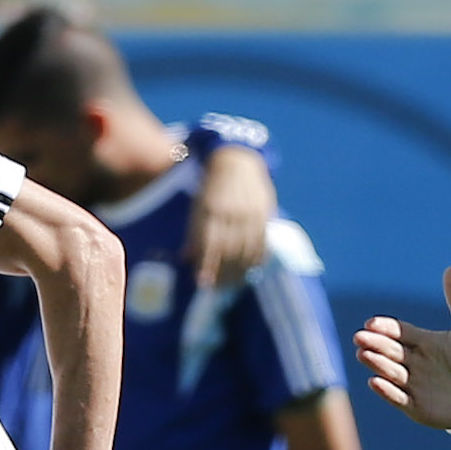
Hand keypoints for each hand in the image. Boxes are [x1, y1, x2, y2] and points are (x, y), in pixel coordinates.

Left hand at [185, 142, 274, 286]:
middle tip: (216, 289)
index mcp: (211, 209)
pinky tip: (250, 270)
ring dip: (240, 271)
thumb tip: (185, 258)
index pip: (210, 244)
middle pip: (229, 251)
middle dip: (223, 273)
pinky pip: (262, 242)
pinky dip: (256, 259)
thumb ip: (194, 233)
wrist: (238, 160)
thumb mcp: (198, 205)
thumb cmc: (211, 187)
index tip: (202, 283)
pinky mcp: (264, 214)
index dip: (206, 265)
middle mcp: (231, 213)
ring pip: (247, 250)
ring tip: (233, 284)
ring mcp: (250, 214)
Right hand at [354, 270, 450, 430]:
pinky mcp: (416, 406)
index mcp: (422, 342)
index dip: (386, 328)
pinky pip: (399, 398)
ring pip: (391, 372)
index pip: (400, 332)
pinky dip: (387, 392)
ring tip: (364, 355)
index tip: (372, 322)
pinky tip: (375, 382)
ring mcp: (412, 384)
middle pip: (391, 351)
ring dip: (377, 364)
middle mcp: (413, 362)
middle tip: (360, 337)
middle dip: (375, 344)